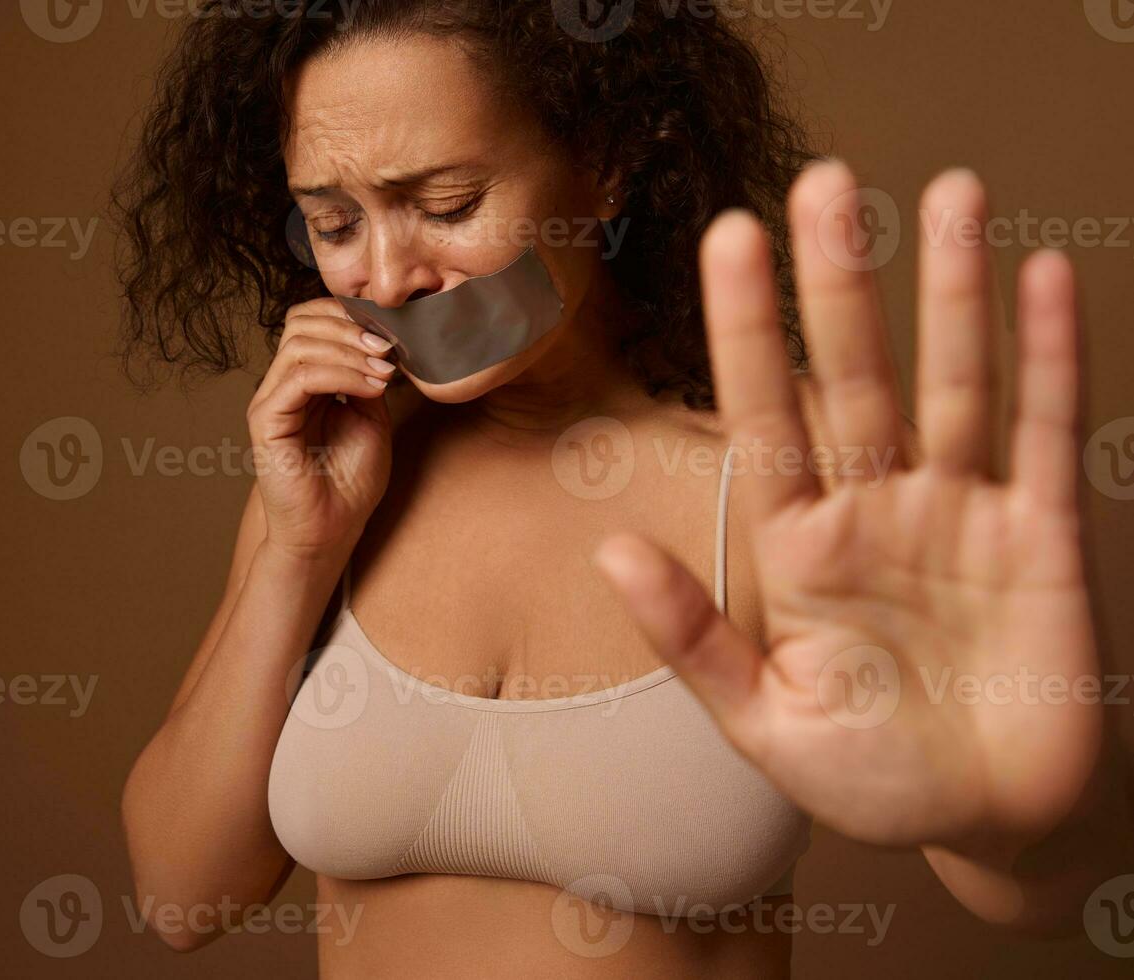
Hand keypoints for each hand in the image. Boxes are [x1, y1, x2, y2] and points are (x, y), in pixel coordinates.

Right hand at [247, 298, 396, 560]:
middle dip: (350, 326)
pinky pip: (299, 378)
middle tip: (387, 348)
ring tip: (383, 370)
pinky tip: (371, 387)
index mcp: (304, 379)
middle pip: (301, 321)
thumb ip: (368, 378)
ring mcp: (271, 400)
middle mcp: (282, 384)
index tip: (391, 334)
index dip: (349, 316)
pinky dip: (340, 374)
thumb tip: (380, 343)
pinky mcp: (266, 421)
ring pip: (300, 343)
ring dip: (349, 350)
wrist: (332, 530)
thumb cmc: (350, 482)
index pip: (313, 321)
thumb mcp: (372, 417)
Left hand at [594, 161, 1101, 855]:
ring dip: (952, 291)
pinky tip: (1039, 278)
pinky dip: (1049, 357)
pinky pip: (1044, 432)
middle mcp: (874, 511)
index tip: (727, 238)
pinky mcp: (1040, 535)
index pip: (763, 415)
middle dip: (839, 281)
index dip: (745, 329)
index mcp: (797, 548)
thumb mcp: (765, 721)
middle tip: (823, 180)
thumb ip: (693, 636)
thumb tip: (609, 550)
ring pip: (954, 382)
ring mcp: (960, 514)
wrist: (991, 822)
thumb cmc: (870, 777)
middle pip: (853, 374)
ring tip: (948, 192)